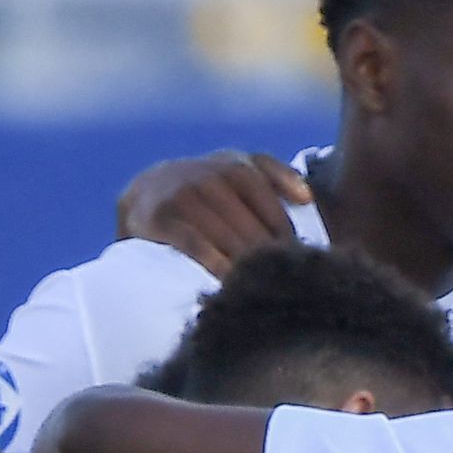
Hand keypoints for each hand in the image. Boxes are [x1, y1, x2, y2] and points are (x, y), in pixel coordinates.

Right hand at [117, 150, 312, 273]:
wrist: (146, 192)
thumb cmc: (207, 191)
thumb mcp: (238, 171)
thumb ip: (276, 177)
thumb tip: (307, 198)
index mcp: (236, 166)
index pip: (270, 205)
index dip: (284, 236)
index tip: (295, 262)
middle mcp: (210, 174)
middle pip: (249, 224)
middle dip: (267, 256)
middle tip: (280, 282)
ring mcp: (183, 193)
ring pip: (224, 233)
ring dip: (245, 262)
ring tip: (259, 286)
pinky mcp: (160, 216)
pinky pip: (192, 241)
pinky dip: (212, 261)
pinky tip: (227, 280)